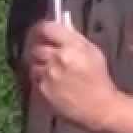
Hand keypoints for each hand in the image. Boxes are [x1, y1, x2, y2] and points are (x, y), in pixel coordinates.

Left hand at [25, 14, 122, 132]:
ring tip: (50, 69)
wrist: (99, 107)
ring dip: (39, 64)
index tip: (41, 31)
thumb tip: (61, 25)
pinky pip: (34, 78)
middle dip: (39, 48)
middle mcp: (57, 58)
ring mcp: (48, 75)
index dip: (41, 28)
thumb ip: (75, 37)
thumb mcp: (93, 52)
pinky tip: (50, 81)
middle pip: (36, 46)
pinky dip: (40, 78)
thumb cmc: (99, 78)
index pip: (47, 28)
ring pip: (33, 62)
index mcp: (72, 46)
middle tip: (44, 51)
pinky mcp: (43, 90)